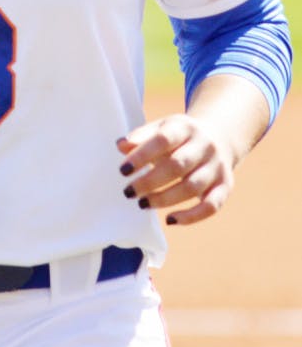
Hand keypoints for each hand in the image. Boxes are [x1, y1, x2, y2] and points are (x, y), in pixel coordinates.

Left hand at [116, 112, 235, 226]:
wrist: (219, 136)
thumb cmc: (180, 136)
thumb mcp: (163, 128)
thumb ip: (142, 136)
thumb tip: (121, 145)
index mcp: (185, 127)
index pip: (163, 140)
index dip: (142, 155)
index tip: (123, 170)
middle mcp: (204, 145)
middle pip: (177, 165)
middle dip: (150, 181)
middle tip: (129, 192)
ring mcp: (217, 166)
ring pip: (192, 187)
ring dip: (164, 199)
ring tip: (143, 203)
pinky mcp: (225, 186)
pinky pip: (211, 206)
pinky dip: (191, 216)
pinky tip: (170, 219)